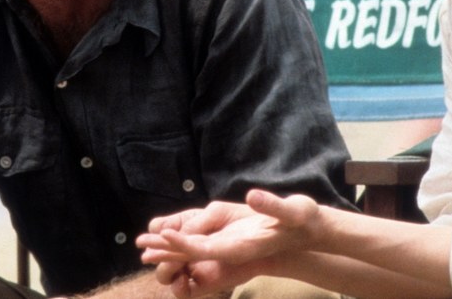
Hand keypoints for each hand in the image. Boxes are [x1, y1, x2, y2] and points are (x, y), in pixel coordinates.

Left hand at [137, 190, 321, 296]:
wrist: (311, 232)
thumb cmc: (303, 220)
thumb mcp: (293, 210)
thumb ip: (272, 205)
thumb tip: (253, 196)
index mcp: (242, 247)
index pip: (206, 248)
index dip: (183, 242)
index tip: (163, 233)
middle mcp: (233, 252)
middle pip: (193, 254)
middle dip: (167, 250)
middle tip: (141, 245)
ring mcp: (230, 250)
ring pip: (195, 252)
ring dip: (171, 249)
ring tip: (145, 246)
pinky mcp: (230, 244)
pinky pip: (202, 246)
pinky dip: (183, 243)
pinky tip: (170, 237)